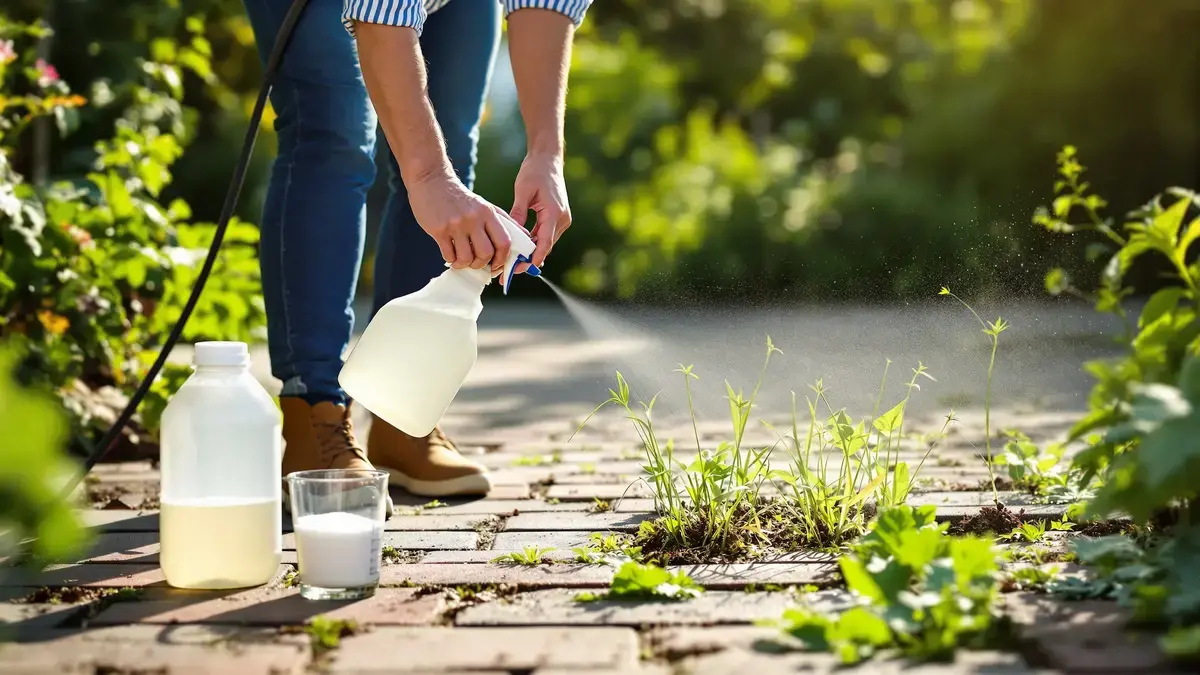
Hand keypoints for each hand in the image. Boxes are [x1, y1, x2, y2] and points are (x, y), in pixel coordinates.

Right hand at [407, 172, 513, 274]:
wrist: (431, 180)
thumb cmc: (460, 197)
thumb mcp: (484, 205)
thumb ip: (503, 221)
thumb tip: (525, 237)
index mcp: (488, 213)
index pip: (504, 242)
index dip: (503, 259)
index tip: (497, 266)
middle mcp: (474, 218)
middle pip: (486, 253)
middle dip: (482, 264)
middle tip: (476, 264)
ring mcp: (456, 224)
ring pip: (466, 258)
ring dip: (464, 264)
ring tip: (461, 260)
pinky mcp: (439, 230)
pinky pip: (449, 255)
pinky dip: (451, 260)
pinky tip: (450, 254)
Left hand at [510, 152, 570, 269]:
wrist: (548, 159)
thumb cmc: (535, 172)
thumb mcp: (522, 192)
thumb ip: (518, 214)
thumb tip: (511, 234)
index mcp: (554, 213)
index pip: (544, 243)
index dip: (533, 259)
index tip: (519, 270)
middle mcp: (561, 219)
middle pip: (545, 246)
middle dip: (528, 260)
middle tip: (509, 272)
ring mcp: (561, 219)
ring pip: (545, 242)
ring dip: (531, 252)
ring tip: (512, 264)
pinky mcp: (558, 218)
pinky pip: (545, 235)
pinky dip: (534, 242)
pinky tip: (520, 249)